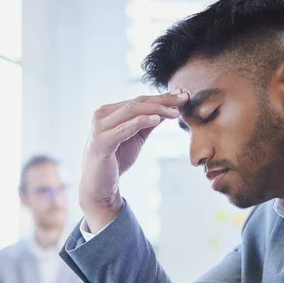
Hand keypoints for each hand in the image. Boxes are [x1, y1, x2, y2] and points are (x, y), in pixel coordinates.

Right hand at [79, 91, 188, 231]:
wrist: (99, 187)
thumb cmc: (116, 161)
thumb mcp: (135, 138)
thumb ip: (147, 123)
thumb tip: (169, 108)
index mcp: (108, 112)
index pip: (138, 100)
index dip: (161, 97)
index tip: (182, 95)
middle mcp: (101, 115)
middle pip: (137, 103)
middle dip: (162, 100)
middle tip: (184, 98)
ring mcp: (100, 128)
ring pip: (132, 111)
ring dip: (156, 109)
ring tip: (175, 112)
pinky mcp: (101, 142)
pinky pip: (124, 128)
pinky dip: (141, 122)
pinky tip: (157, 120)